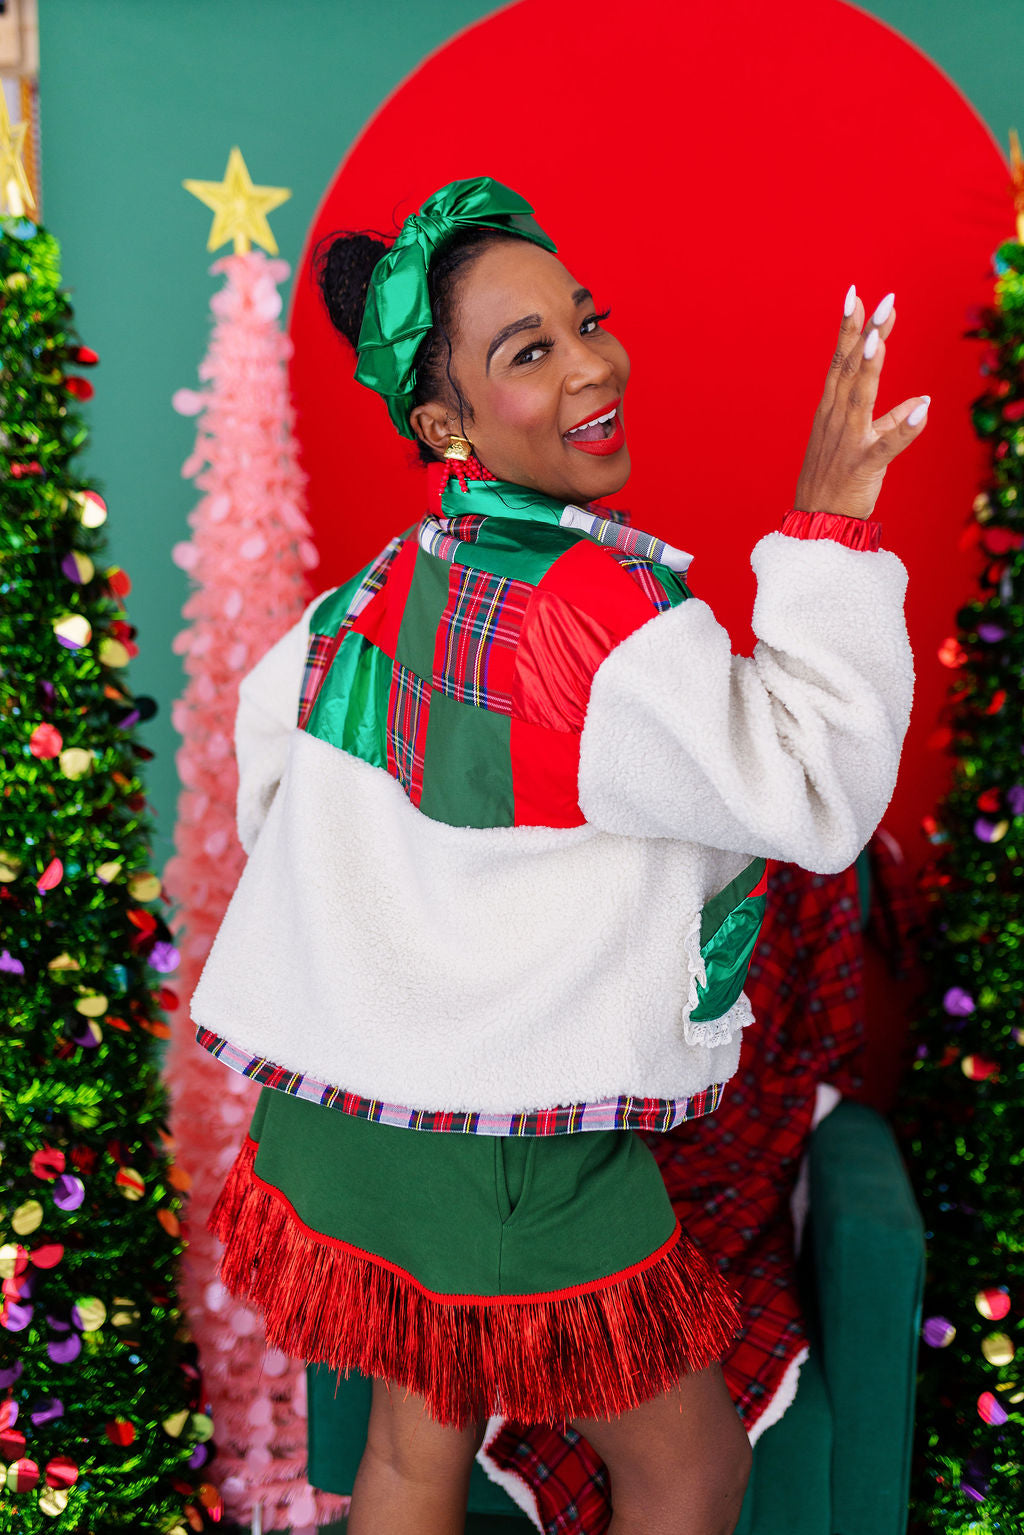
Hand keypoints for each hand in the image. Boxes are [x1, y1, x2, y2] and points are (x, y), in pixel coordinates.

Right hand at [793, 286, 928, 520]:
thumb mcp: (862, 445)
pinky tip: (921, 408)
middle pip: (852, 369)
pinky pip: (886, 445)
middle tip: (883, 302)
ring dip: (872, 367)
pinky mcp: (863, 465)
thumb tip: (921, 401)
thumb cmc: (837, 481)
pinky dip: (903, 428)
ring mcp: (847, 441)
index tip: (859, 297)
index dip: (850, 329)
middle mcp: (836, 419)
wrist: (817, 524)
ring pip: (860, 398)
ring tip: (882, 337)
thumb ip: (891, 420)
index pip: (842, 362)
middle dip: (866, 334)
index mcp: (832, 410)